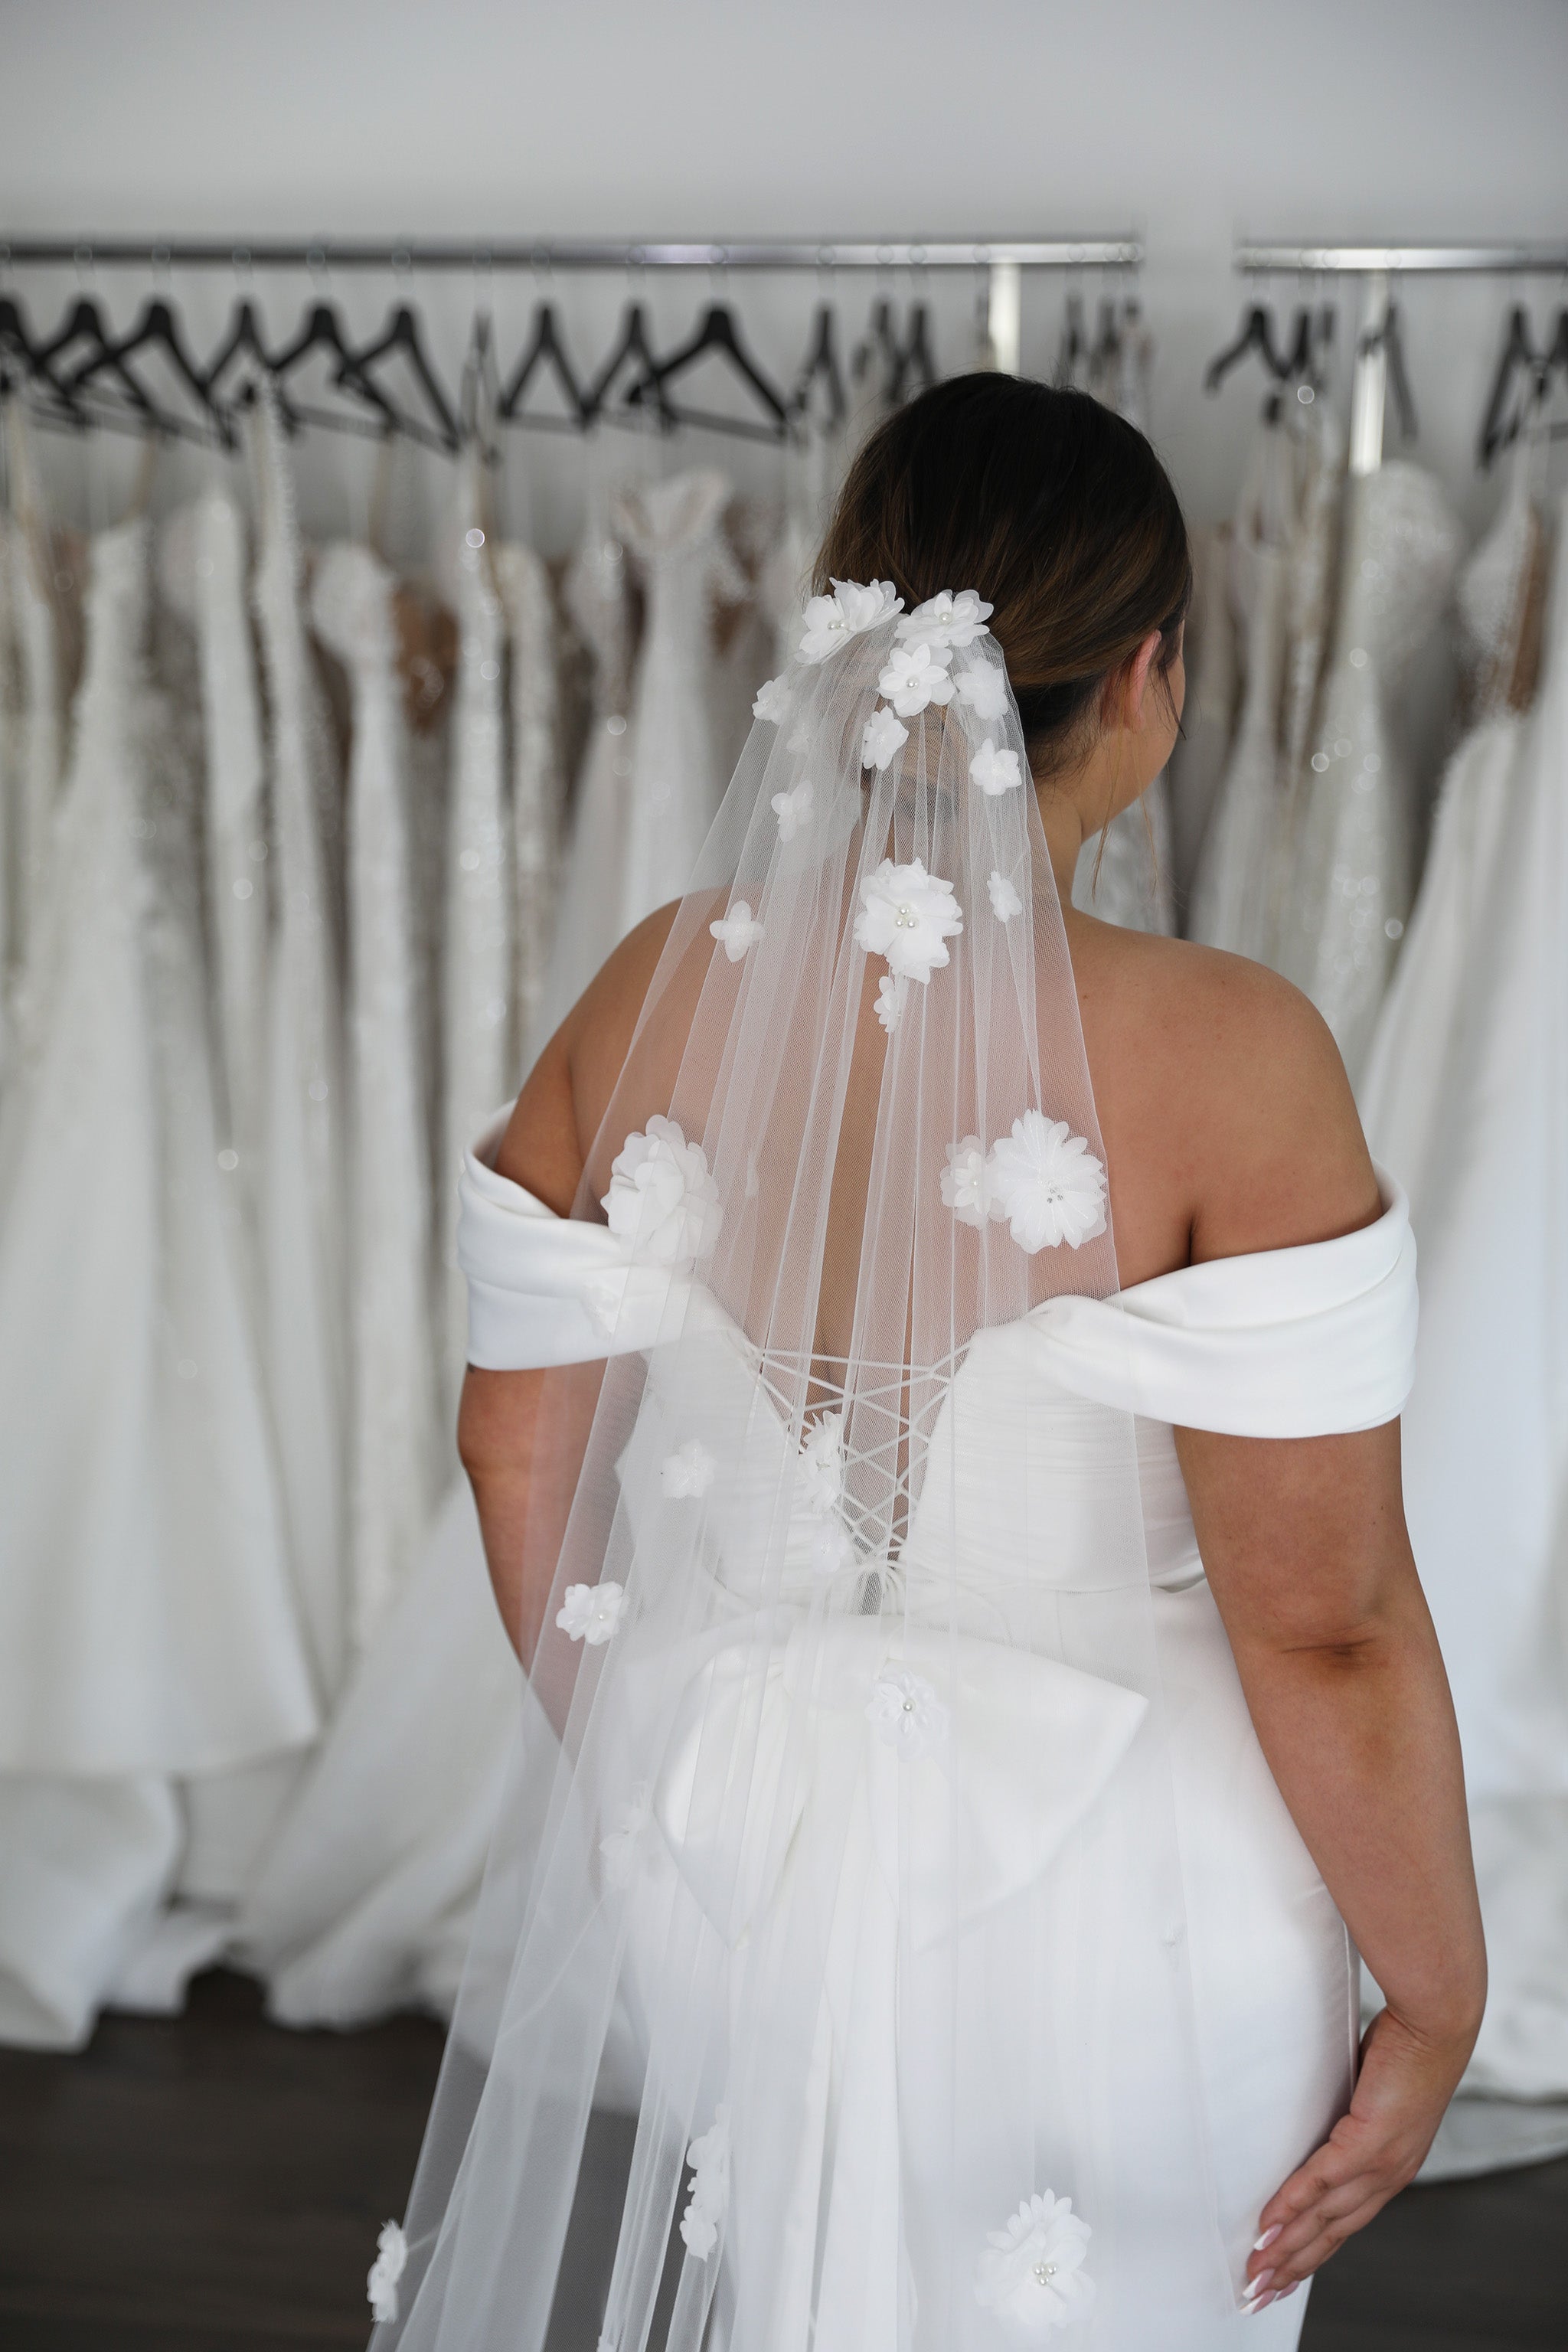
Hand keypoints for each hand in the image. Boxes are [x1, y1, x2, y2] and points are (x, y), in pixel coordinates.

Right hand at [1241, 2003, 1478, 2311]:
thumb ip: (1345, 2116)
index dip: (1313, 2251)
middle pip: (1333, 2233)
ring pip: (1325, 2218)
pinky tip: (1269, 2223)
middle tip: (1258, 2287)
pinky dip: (1292, 2205)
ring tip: (1256, 2266)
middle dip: (1293, 2264)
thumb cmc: (1406, 2049)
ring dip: (1287, 2246)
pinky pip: (1320, 2180)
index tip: (1284, 2271)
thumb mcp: (1372, 2094)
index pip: (1346, 2223)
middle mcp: (1388, 2175)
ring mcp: (1379, 2162)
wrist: (1434, 2024)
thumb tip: (1313, 2117)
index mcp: (1391, 2168)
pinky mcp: (1367, 2140)